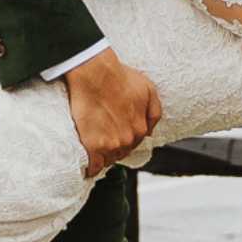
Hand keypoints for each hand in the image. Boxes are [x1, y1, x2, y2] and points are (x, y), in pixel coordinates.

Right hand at [63, 48, 160, 179]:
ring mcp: (111, 144)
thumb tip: (150, 132)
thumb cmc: (119, 78)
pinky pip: (93, 166)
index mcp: (141, 128)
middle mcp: (128, 140)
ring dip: (102, 157)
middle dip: (113, 148)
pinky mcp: (93, 146)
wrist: (96, 73)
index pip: (134, 144)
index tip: (115, 137)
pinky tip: (88, 167)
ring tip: (94, 151)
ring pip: (108, 159)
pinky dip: (90, 168)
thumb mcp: (149, 90)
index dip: (123, 140)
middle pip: (121, 153)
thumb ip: (154, 113)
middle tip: (103, 140)